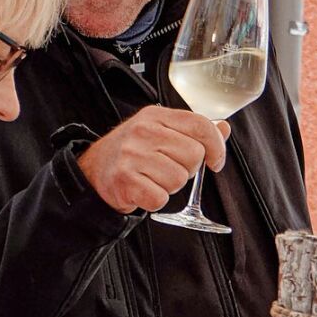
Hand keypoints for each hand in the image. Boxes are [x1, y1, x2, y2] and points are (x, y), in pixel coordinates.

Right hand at [77, 107, 229, 213]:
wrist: (92, 171)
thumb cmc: (130, 153)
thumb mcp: (159, 132)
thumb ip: (192, 131)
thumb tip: (223, 128)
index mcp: (156, 116)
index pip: (201, 125)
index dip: (216, 147)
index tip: (215, 161)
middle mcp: (143, 132)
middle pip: (193, 156)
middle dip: (186, 169)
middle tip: (166, 169)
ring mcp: (133, 155)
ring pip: (178, 180)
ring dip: (169, 187)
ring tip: (151, 179)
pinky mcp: (126, 180)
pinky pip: (160, 198)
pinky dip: (155, 200)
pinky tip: (143, 190)